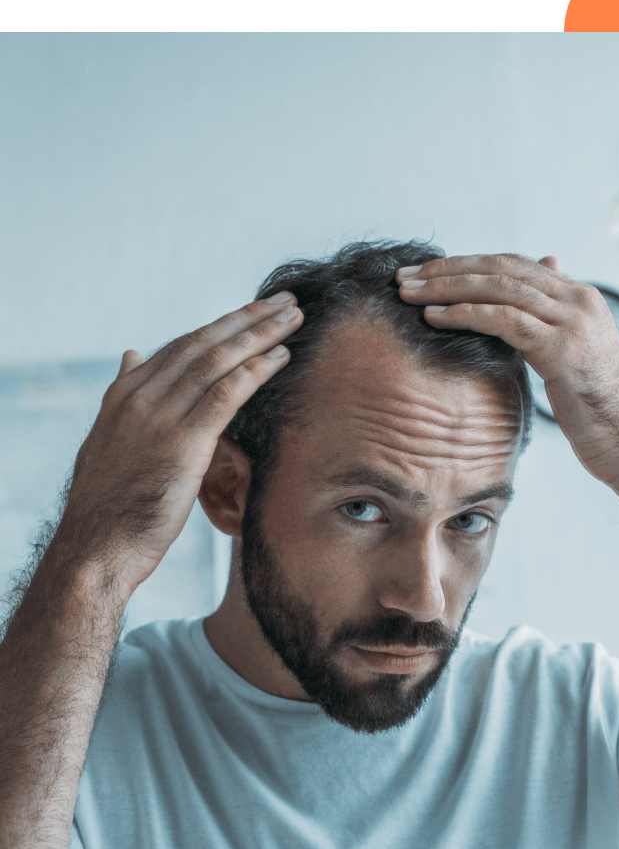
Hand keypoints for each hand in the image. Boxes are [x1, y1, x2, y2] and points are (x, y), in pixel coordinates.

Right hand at [56, 293, 302, 595]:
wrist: (96, 547)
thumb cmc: (108, 506)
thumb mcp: (109, 441)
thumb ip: (124, 397)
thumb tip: (131, 355)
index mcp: (124, 395)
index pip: (180, 348)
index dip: (220, 327)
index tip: (251, 313)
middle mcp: (140, 397)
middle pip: (202, 343)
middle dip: (247, 319)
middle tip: (284, 301)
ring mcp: (159, 417)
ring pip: (218, 360)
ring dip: (260, 335)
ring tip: (293, 318)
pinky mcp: (182, 442)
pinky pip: (227, 393)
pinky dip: (256, 370)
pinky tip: (281, 357)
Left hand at [396, 253, 618, 537]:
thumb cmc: (599, 409)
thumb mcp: (572, 359)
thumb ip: (548, 328)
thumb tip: (524, 311)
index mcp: (578, 297)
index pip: (512, 265)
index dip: (466, 265)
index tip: (426, 273)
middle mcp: (577, 299)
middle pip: (500, 268)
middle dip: (447, 270)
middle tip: (404, 275)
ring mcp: (572, 320)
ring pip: (498, 287)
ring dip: (446, 287)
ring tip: (408, 293)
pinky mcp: (563, 347)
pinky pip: (504, 319)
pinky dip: (464, 314)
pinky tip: (433, 318)